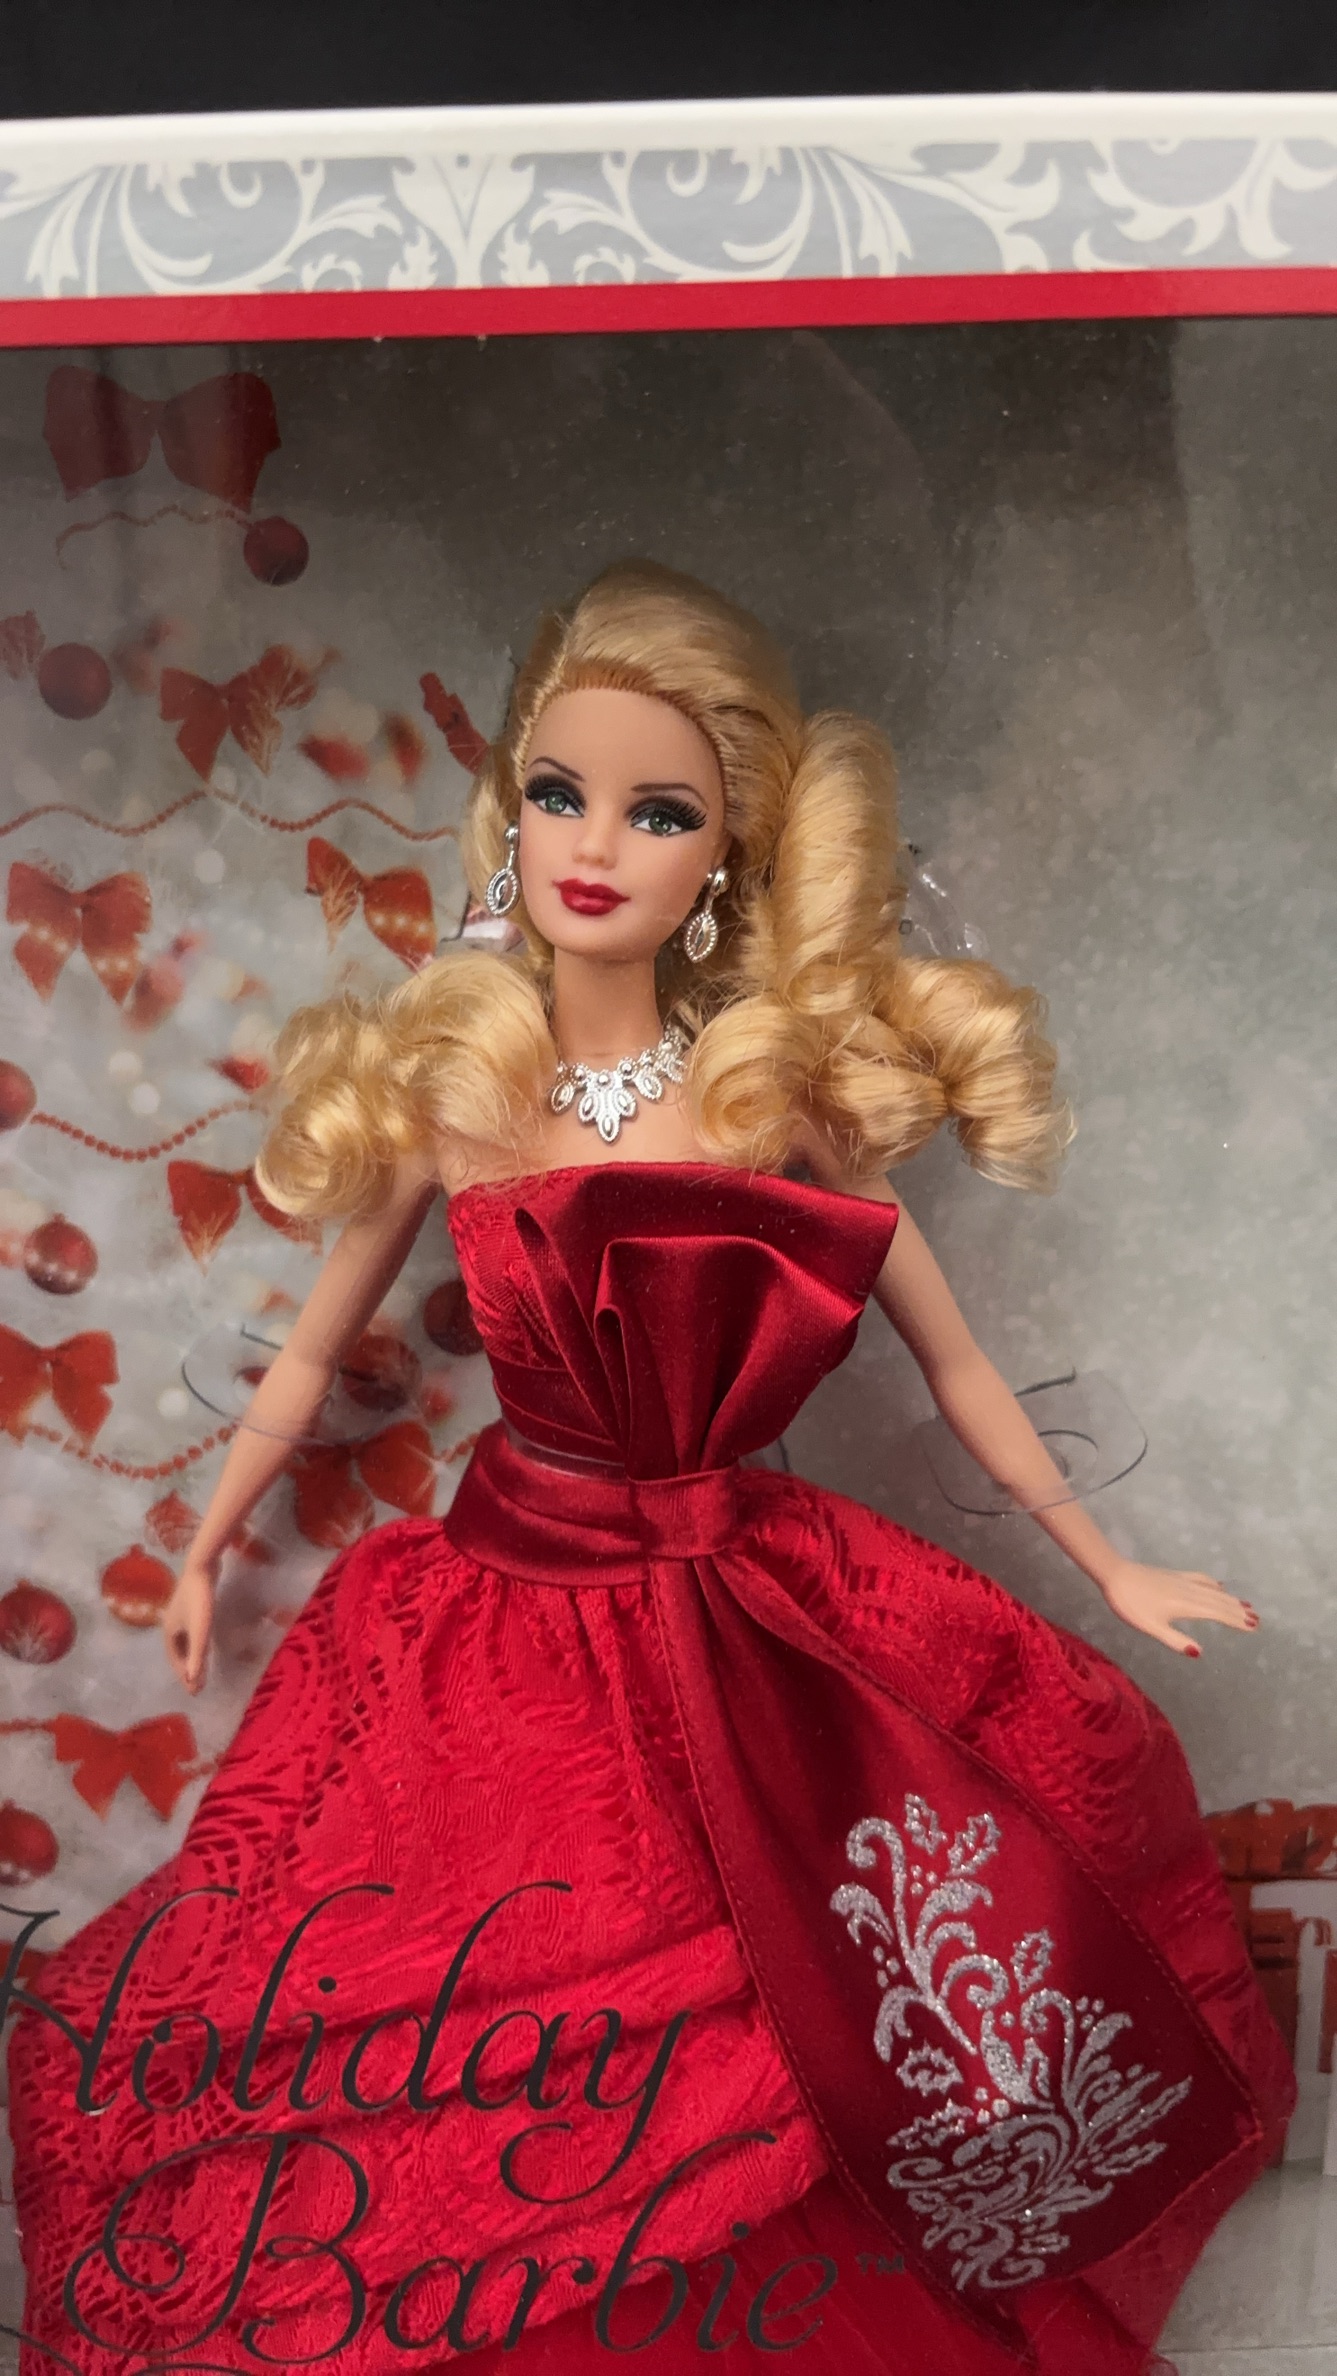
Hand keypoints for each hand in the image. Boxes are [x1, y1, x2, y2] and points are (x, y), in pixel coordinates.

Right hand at [162, 1555, 220, 1693]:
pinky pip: (190, 1632)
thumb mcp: (201, 1631)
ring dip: (191, 1657)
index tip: (194, 1692)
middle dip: (187, 1670)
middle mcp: (170, 1626)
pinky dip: (195, 1643)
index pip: (176, 1662)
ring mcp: (179, 1615)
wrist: (202, 1567)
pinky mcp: (189, 1607)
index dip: (184, 1677)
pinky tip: (204, 1643)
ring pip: (184, 1643)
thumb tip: (193, 1681)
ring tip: (200, 1669)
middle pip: (178, 1654)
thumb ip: (197, 1656)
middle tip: (197, 1685)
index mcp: (169, 1634)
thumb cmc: (199, 1601)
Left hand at [1097, 1559, 1258, 1655]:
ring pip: (1213, 1591)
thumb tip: (1199, 1652)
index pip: (1217, 1614)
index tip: (1253, 1626)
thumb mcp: (1151, 1627)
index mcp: (1186, 1606)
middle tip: (1258, 1619)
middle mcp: (1190, 1592)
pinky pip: (1201, 1579)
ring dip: (1230, 1599)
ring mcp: (1183, 1581)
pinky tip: (1219, 1585)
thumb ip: (1174, 1640)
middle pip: (1219, 1602)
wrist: (1116, 1575)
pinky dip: (1214, 1584)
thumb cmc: (1131, 1605)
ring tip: (1246, 1605)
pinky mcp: (1174, 1575)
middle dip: (1238, 1611)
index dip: (1235, 1621)